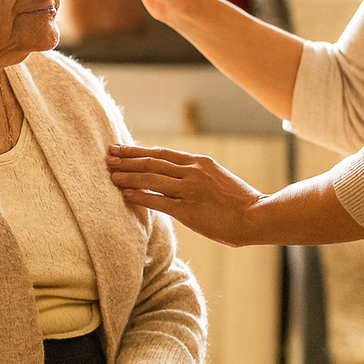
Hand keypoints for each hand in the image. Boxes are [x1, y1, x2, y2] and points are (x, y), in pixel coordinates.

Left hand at [107, 144, 264, 246]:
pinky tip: (126, 194)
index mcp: (198, 162)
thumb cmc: (238, 201)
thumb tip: (174, 177)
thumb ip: (195, 174)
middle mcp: (191, 172)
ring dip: (128, 176)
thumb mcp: (217, 177)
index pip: (161, 153)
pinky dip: (141, 197)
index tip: (121, 148)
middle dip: (127, 159)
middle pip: (151, 162)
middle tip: (108, 156)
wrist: (256, 216)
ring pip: (151, 179)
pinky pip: (158, 201)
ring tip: (111, 175)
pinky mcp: (188, 210)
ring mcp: (189, 190)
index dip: (138, 150)